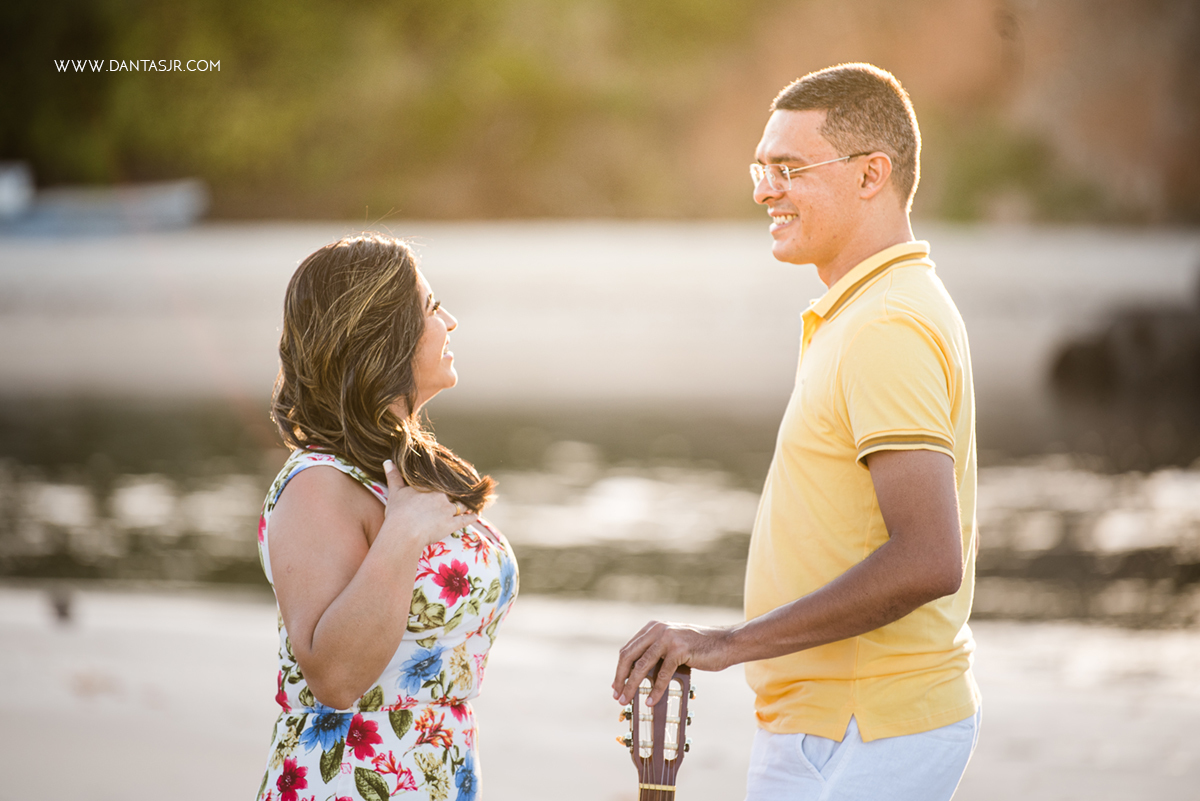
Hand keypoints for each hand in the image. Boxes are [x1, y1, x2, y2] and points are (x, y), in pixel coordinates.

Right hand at [379, 459, 476, 549]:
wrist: (404, 532)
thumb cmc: (398, 512)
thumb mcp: (395, 492)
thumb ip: (393, 476)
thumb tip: (387, 461)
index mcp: (429, 486)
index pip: (440, 481)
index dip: (445, 482)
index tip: (449, 480)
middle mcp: (441, 496)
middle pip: (452, 492)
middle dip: (457, 493)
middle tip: (464, 491)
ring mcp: (448, 510)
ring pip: (461, 505)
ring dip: (466, 504)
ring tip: (471, 503)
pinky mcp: (451, 524)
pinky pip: (465, 520)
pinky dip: (471, 517)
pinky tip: (476, 515)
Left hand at [612, 620, 732, 705]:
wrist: (725, 643)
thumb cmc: (699, 648)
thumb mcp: (673, 645)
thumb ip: (656, 653)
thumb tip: (636, 676)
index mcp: (652, 628)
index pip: (628, 650)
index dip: (619, 669)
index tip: (616, 685)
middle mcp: (657, 630)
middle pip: (629, 656)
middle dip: (620, 678)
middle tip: (617, 696)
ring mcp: (668, 638)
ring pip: (642, 666)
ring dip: (632, 686)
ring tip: (627, 700)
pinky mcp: (679, 649)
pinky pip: (662, 674)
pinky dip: (655, 690)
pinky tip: (651, 701)